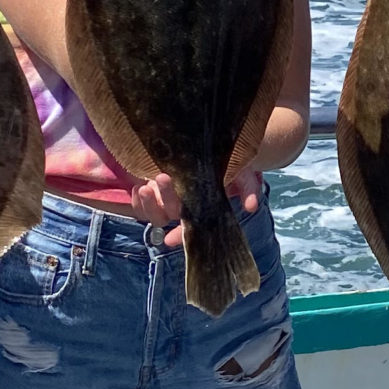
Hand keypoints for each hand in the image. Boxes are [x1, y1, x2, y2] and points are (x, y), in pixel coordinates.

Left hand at [127, 166, 264, 247]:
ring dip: (147, 203)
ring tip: (145, 186)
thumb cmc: (232, 166)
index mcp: (203, 208)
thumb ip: (248, 188)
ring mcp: (167, 200)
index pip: (191, 226)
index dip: (181, 235)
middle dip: (165, 199)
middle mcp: (184, 207)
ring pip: (153, 214)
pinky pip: (140, 204)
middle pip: (170, 214)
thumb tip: (251, 207)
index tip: (169, 240)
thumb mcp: (245, 174)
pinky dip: (136, 200)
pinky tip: (137, 187)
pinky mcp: (154, 190)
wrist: (216, 149)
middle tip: (164, 177)